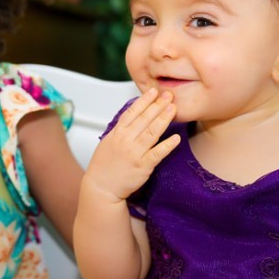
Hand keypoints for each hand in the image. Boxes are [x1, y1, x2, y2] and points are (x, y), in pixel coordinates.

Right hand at [83, 88, 179, 202]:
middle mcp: (125, 141)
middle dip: (157, 105)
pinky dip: (167, 145)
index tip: (154, 91)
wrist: (101, 187)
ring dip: (164, 119)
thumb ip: (121, 129)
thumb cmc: (104, 165)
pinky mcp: (143, 166)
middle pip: (144, 119)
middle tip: (169, 95)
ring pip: (152, 132)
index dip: (144, 101)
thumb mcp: (108, 142)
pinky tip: (176, 138)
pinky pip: (157, 153)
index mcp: (117, 133)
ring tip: (173, 108)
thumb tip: (133, 116)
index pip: (132, 112)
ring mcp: (134, 153)